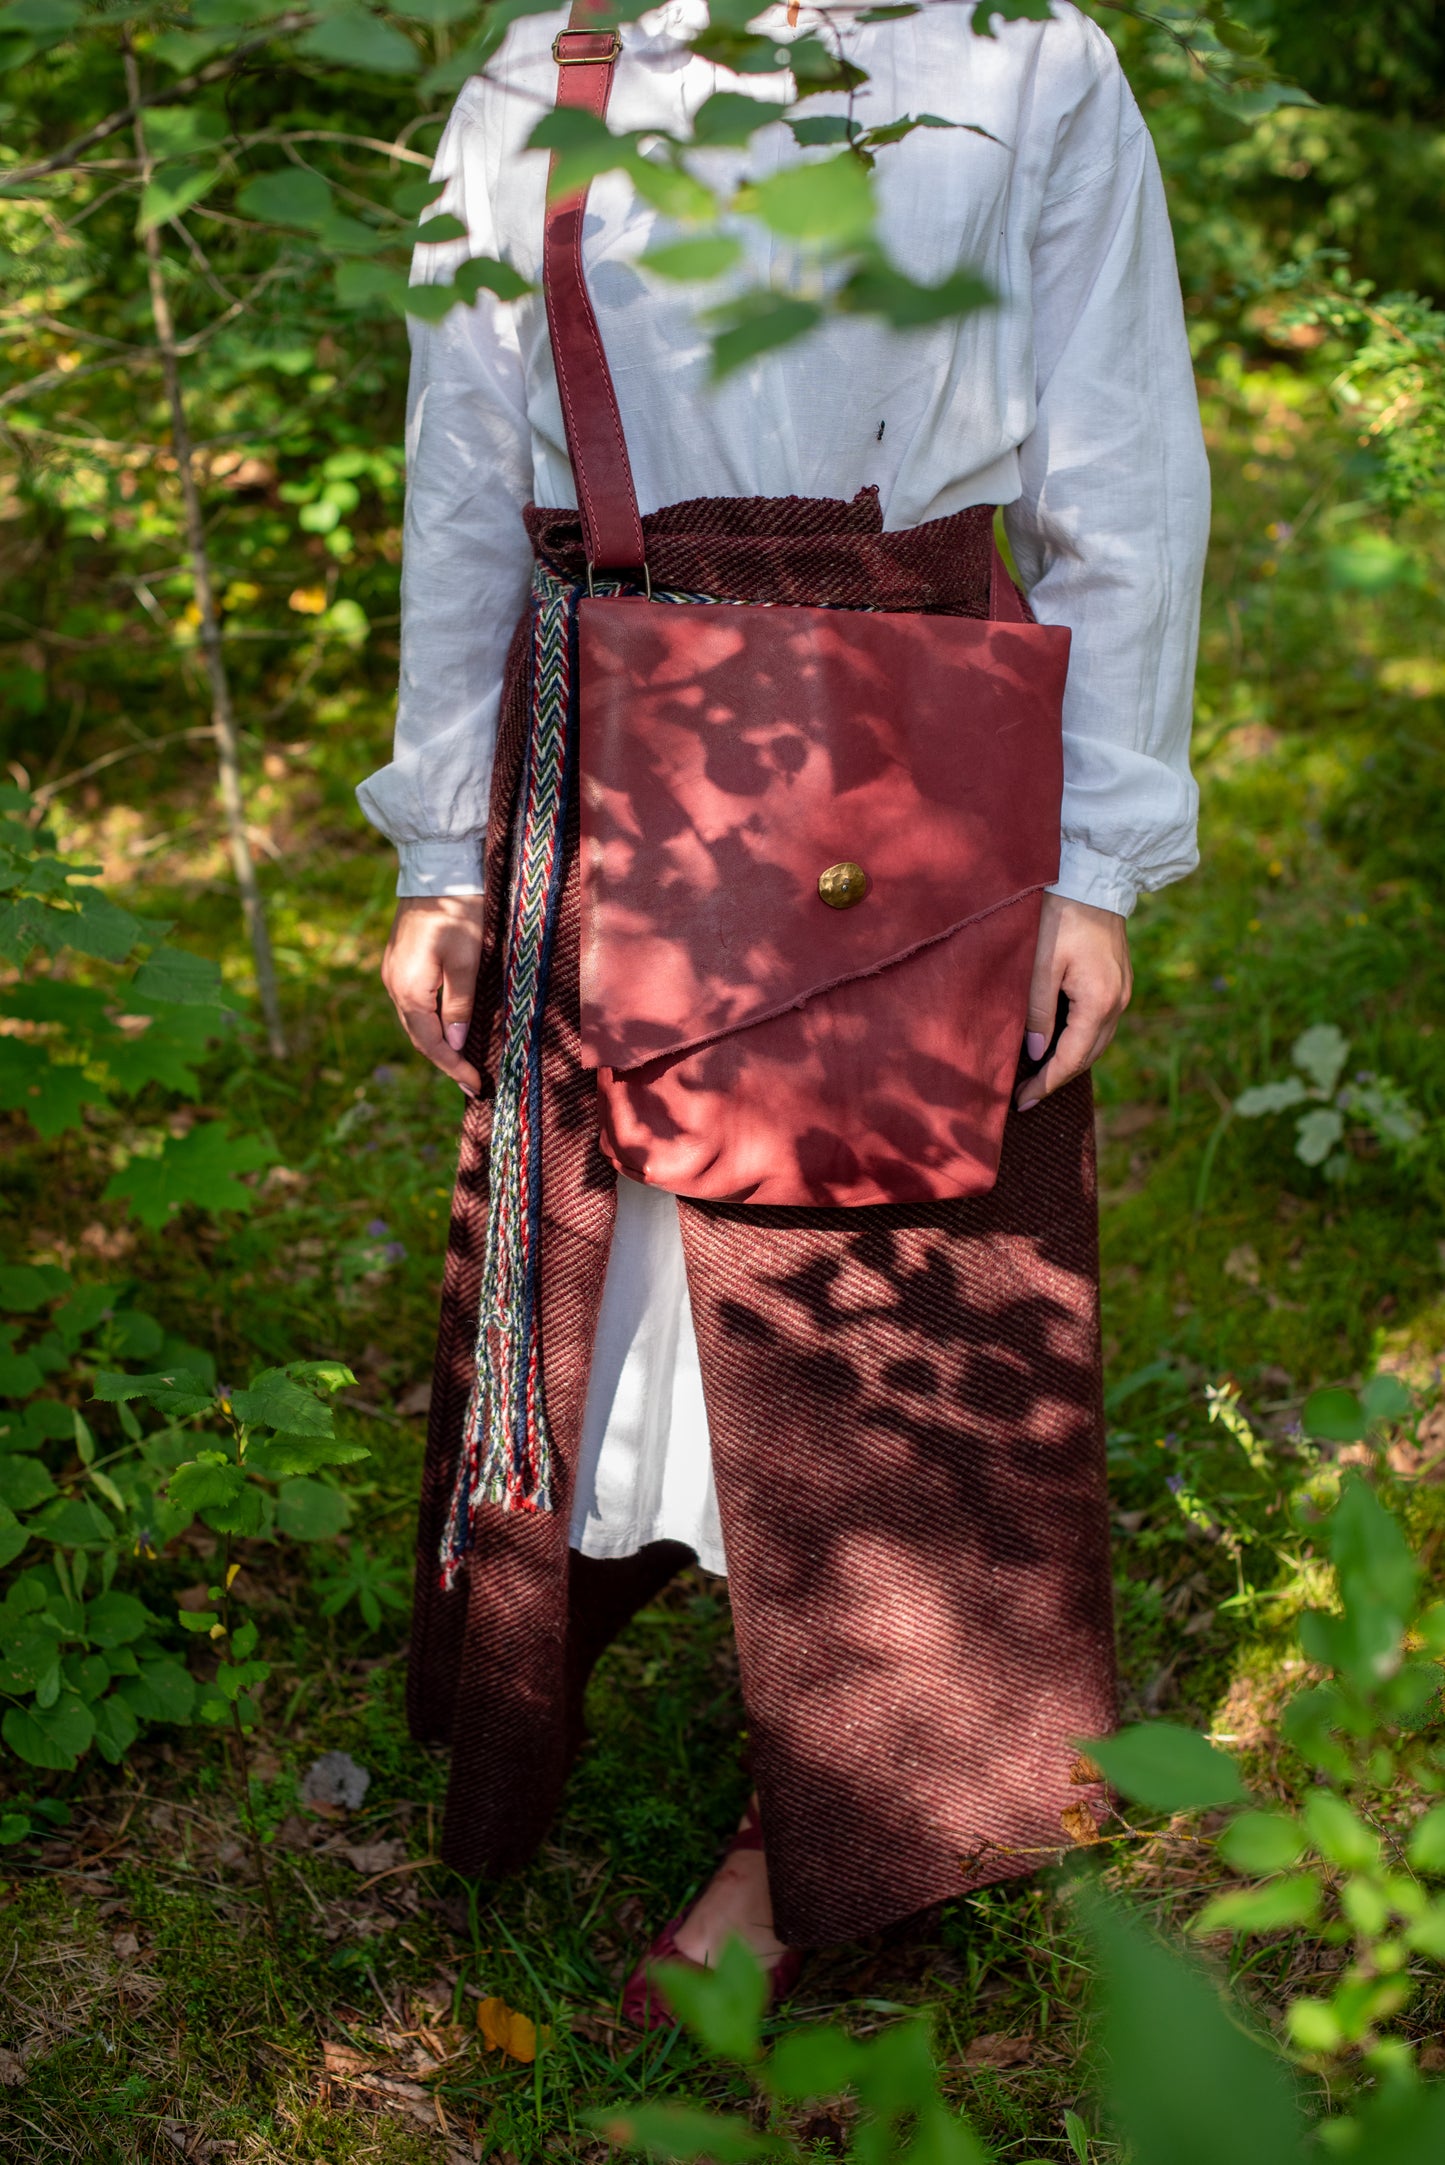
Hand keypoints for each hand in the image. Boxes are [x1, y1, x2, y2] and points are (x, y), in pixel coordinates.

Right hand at [381, 895, 484, 1097]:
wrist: (438, 870)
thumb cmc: (458, 912)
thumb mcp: (467, 962)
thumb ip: (459, 1006)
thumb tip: (454, 1042)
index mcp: (408, 989)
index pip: (431, 1042)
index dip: (453, 1066)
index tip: (476, 1086)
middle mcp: (393, 984)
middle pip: (419, 1035)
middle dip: (445, 1060)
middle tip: (472, 1081)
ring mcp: (393, 972)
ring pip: (415, 1020)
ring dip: (437, 1042)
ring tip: (462, 1060)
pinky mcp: (400, 961)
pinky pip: (414, 1002)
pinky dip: (431, 1021)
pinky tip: (448, 1026)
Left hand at [1015, 893, 1130, 1111]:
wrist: (1093, 879)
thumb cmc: (1061, 916)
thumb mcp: (1040, 964)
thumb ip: (1038, 1011)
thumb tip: (1037, 1052)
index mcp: (1098, 1001)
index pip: (1070, 1058)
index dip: (1045, 1083)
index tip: (1022, 1101)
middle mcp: (1117, 1002)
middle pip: (1087, 1057)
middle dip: (1057, 1079)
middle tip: (1026, 1095)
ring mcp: (1122, 993)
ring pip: (1096, 1043)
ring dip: (1069, 1061)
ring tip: (1038, 1075)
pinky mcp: (1119, 982)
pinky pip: (1100, 1024)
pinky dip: (1079, 1040)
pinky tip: (1057, 1043)